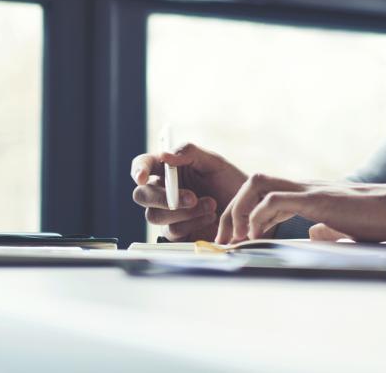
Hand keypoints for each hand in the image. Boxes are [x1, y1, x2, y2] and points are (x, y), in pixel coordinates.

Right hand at [131, 143, 246, 241]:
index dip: (138, 169)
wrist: (247, 209)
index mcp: (168, 169)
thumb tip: (164, 155)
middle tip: (190, 198)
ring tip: (210, 205)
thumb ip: (189, 152)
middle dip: (161, 198)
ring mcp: (168, 214)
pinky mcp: (176, 233)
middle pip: (142, 195)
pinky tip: (209, 216)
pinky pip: (171, 232)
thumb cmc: (229, 182)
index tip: (143, 176)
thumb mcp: (213, 162)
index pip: (143, 165)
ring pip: (155, 216)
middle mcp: (163, 191)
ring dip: (184, 211)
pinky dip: (192, 223)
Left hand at [216, 175, 385, 244]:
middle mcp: (304, 187)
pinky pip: (276, 200)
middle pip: (253, 182)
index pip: (263, 194)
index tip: (233, 243)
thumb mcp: (345, 227)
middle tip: (223, 243)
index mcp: (309, 195)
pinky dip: (258, 216)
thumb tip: (313, 234)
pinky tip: (256, 236)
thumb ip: (327, 229)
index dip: (241, 215)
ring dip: (238, 210)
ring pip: (258, 184)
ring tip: (236, 239)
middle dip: (230, 211)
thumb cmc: (381, 220)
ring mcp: (310, 190)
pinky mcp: (318, 199)